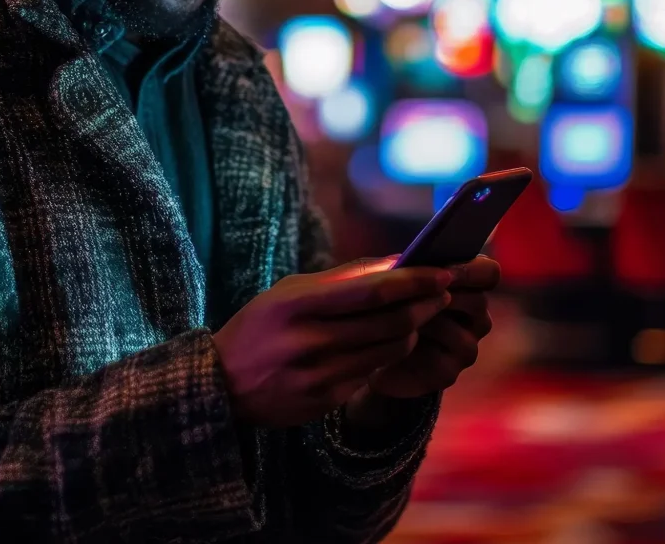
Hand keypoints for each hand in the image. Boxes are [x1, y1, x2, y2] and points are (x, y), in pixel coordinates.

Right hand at [211, 260, 453, 427]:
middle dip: (425, 304)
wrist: (223, 385)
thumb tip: (394, 263)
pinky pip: (374, 373)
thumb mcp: (289, 292)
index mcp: (297, 306)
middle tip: (441, 291)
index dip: (412, 281)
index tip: (440, 271)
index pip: (371, 291)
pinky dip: (389, 354)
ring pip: (390, 350)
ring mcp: (320, 376)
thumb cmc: (261, 326)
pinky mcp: (328, 401)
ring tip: (418, 314)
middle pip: (390, 322)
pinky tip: (388, 341)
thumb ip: (341, 279)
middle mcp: (310, 342)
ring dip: (412, 329)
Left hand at [364, 256, 499, 399]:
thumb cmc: (388, 305)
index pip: (488, 273)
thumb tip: (410, 261)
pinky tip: (398, 340)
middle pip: (479, 301)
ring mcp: (466, 348)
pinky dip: (418, 349)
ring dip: (429, 323)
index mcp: (468, 287)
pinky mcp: (447, 373)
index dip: (472, 269)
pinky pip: (441, 361)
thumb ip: (409, 269)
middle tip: (420, 292)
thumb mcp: (395, 280)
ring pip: (461, 335)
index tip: (444, 271)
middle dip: (447, 296)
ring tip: (399, 314)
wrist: (372, 350)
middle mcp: (475, 318)